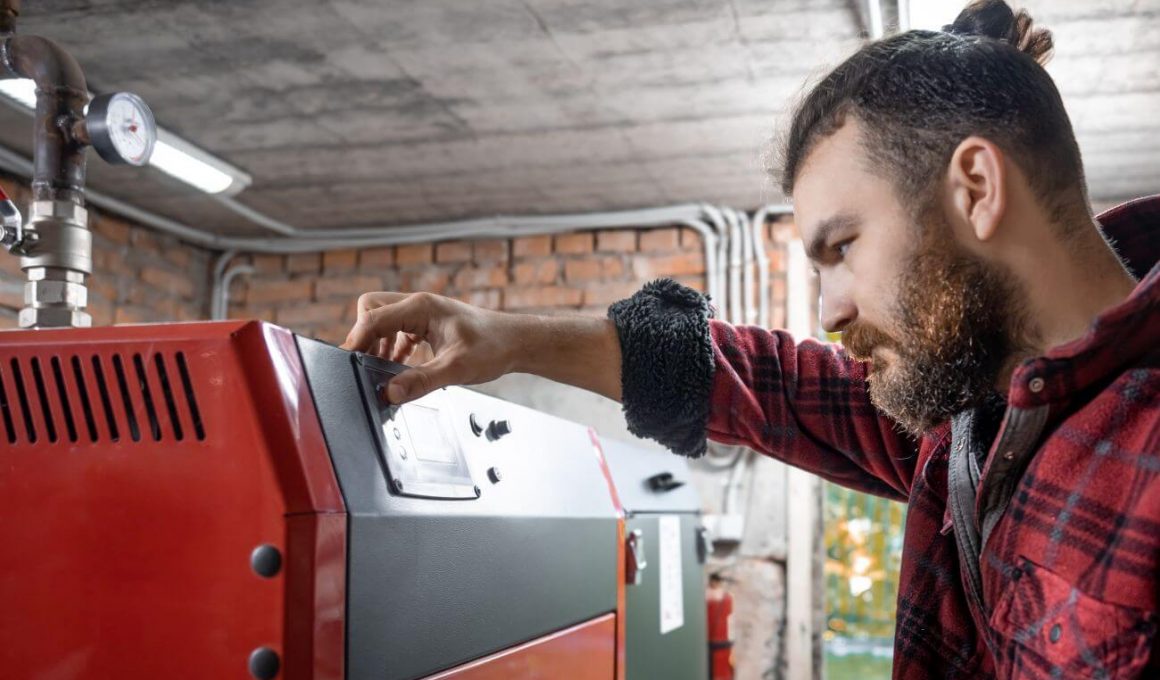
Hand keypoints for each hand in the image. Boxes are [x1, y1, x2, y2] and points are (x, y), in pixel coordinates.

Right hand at [342, 292, 520, 403]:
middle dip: (364, 337)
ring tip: (381, 369)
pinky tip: (397, 367)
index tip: (348, 363)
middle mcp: (418, 305)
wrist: (516, 342)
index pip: (372, 317)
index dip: (356, 340)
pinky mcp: (427, 325)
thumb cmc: (493, 347)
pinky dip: (391, 347)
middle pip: (371, 311)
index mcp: (421, 307)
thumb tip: (390, 393)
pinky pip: (397, 330)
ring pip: (383, 320)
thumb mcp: (455, 369)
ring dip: (377, 343)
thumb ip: (420, 381)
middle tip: (366, 365)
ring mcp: (422, 313)